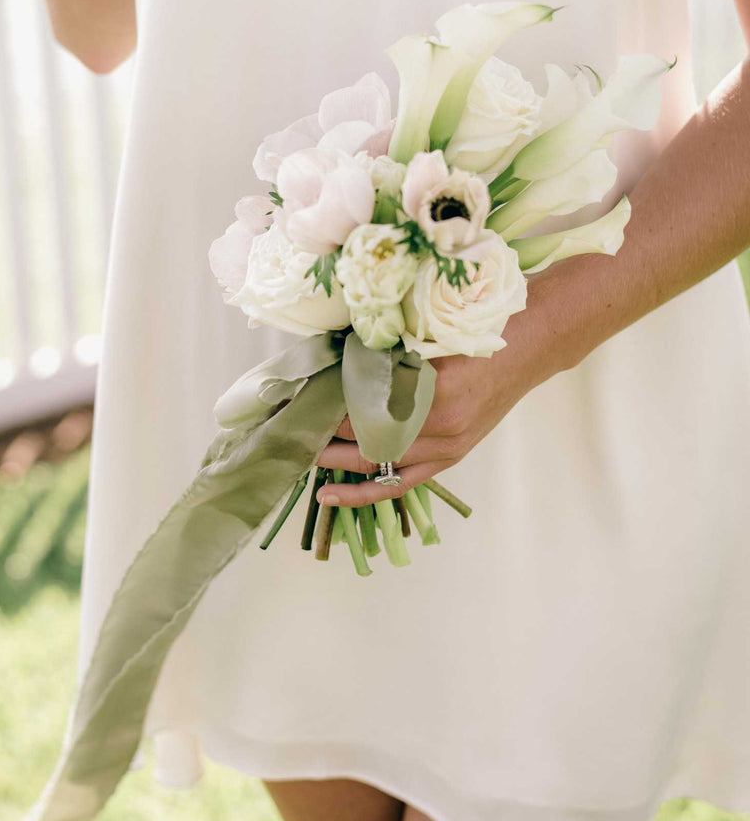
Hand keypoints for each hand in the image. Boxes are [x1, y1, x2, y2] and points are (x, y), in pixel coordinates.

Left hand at [315, 295, 562, 506]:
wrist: (533, 343)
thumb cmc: (482, 325)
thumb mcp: (430, 327)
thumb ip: (384, 348)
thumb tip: (330, 357)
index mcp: (434, 387)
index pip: (363, 404)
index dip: (326, 403)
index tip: (296, 398)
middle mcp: (441, 425)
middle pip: (365, 438)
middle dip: (323, 434)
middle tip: (288, 429)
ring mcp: (448, 447)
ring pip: (377, 464)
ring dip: (336, 462)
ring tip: (300, 457)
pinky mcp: (452, 457)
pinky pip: (400, 482)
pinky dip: (364, 492)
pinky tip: (332, 495)